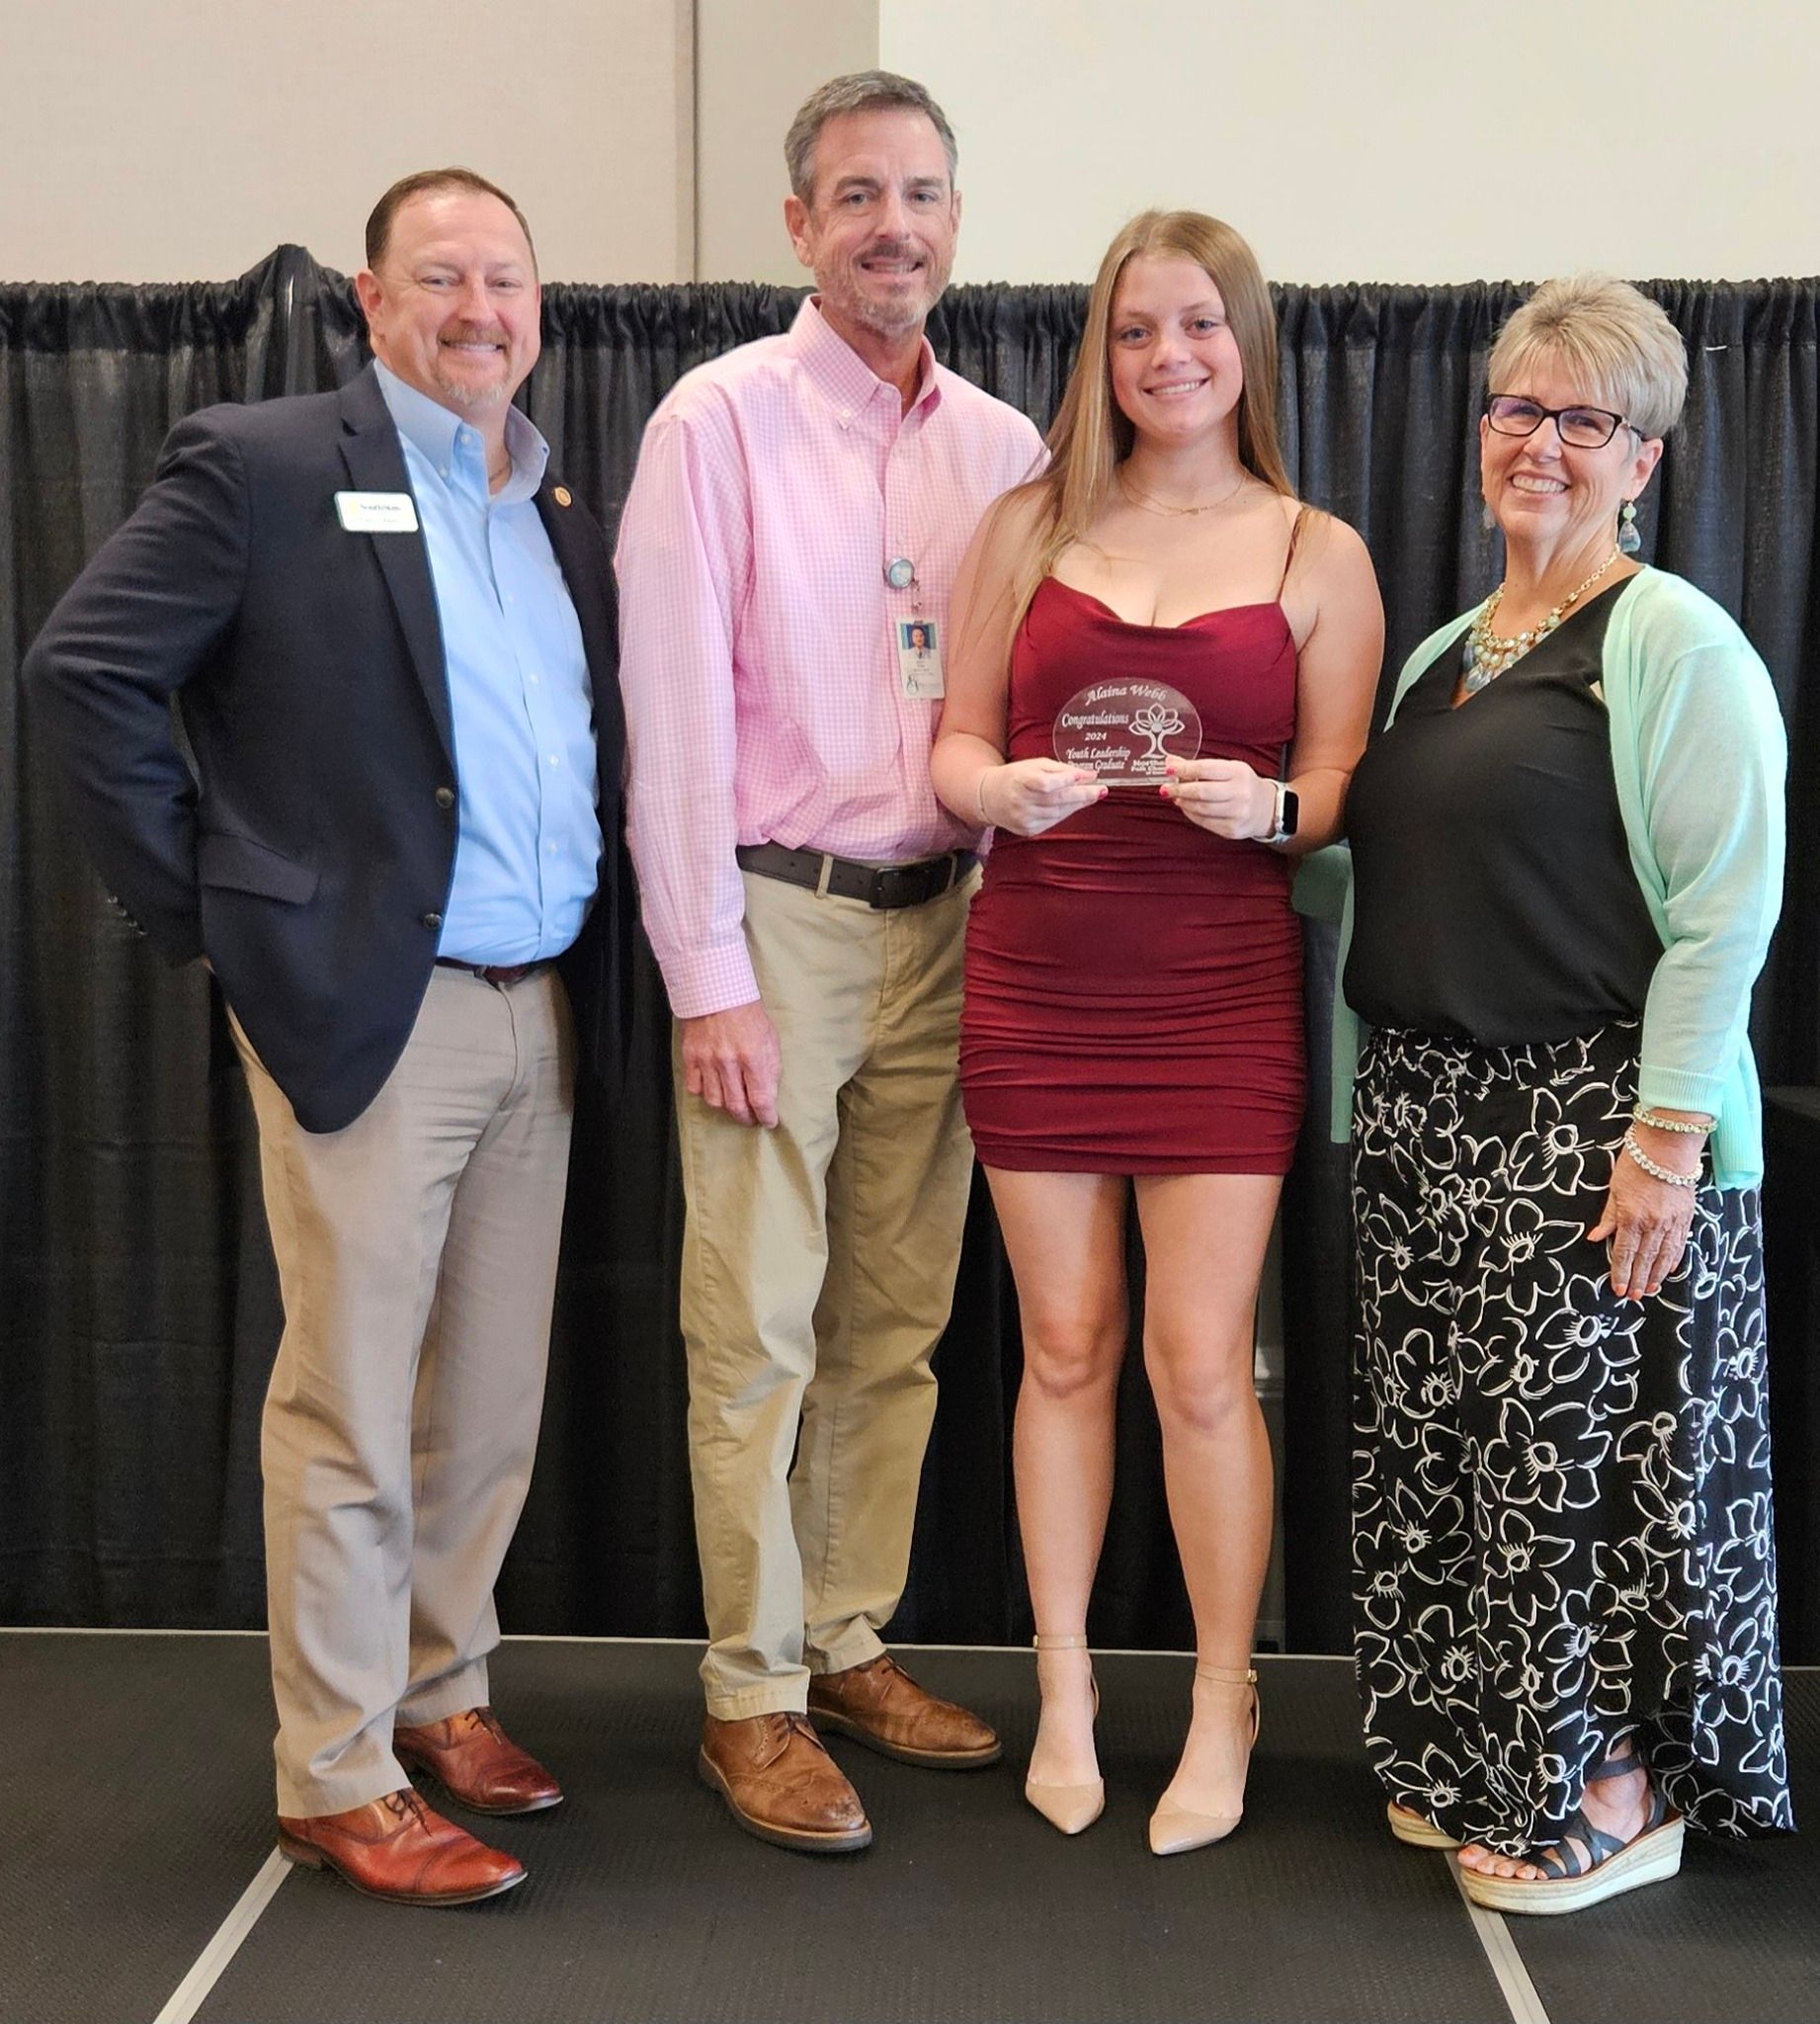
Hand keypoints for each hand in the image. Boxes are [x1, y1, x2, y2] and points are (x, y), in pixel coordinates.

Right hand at [680, 1001, 780, 1127]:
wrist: (717, 991)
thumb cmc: (748, 1013)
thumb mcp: (770, 1038)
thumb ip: (770, 1068)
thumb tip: (769, 1095)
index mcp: (753, 1056)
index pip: (760, 1099)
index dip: (766, 1116)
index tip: (768, 1121)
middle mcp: (729, 1062)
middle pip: (736, 1106)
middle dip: (746, 1117)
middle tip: (751, 1118)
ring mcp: (707, 1060)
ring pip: (715, 1101)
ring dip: (726, 1107)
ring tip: (733, 1104)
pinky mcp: (691, 1057)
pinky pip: (695, 1088)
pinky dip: (705, 1093)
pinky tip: (714, 1089)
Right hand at [980, 759, 1103, 836]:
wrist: (990, 797)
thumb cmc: (1016, 776)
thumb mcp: (1036, 765)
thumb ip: (1061, 769)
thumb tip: (1089, 775)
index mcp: (1020, 780)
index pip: (1044, 783)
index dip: (1064, 780)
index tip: (1083, 776)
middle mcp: (1020, 802)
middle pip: (1057, 800)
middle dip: (1082, 795)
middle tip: (1101, 790)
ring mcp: (1024, 818)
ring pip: (1059, 812)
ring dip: (1078, 804)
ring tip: (1093, 795)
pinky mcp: (1028, 830)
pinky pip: (1054, 821)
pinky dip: (1067, 812)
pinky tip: (1075, 805)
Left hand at [1161, 758, 1274, 838]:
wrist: (1268, 808)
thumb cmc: (1243, 785)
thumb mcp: (1228, 769)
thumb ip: (1200, 766)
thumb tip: (1170, 762)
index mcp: (1239, 772)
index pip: (1205, 769)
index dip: (1184, 769)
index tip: (1168, 769)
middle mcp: (1240, 793)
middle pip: (1201, 792)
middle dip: (1179, 789)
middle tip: (1165, 788)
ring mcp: (1238, 813)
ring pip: (1201, 809)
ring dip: (1183, 802)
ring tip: (1176, 797)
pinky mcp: (1232, 830)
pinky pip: (1204, 822)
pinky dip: (1191, 814)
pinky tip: (1187, 807)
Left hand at [1588, 1139, 1698, 1299]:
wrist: (1668, 1148)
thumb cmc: (1636, 1163)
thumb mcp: (1614, 1189)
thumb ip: (1608, 1217)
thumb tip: (1596, 1238)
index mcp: (1631, 1217)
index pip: (1624, 1252)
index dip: (1620, 1273)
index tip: (1618, 1289)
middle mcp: (1653, 1224)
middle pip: (1644, 1259)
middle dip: (1638, 1280)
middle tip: (1634, 1297)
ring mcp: (1672, 1222)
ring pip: (1664, 1256)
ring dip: (1657, 1275)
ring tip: (1650, 1290)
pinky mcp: (1686, 1217)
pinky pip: (1679, 1244)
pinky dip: (1674, 1260)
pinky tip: (1669, 1270)